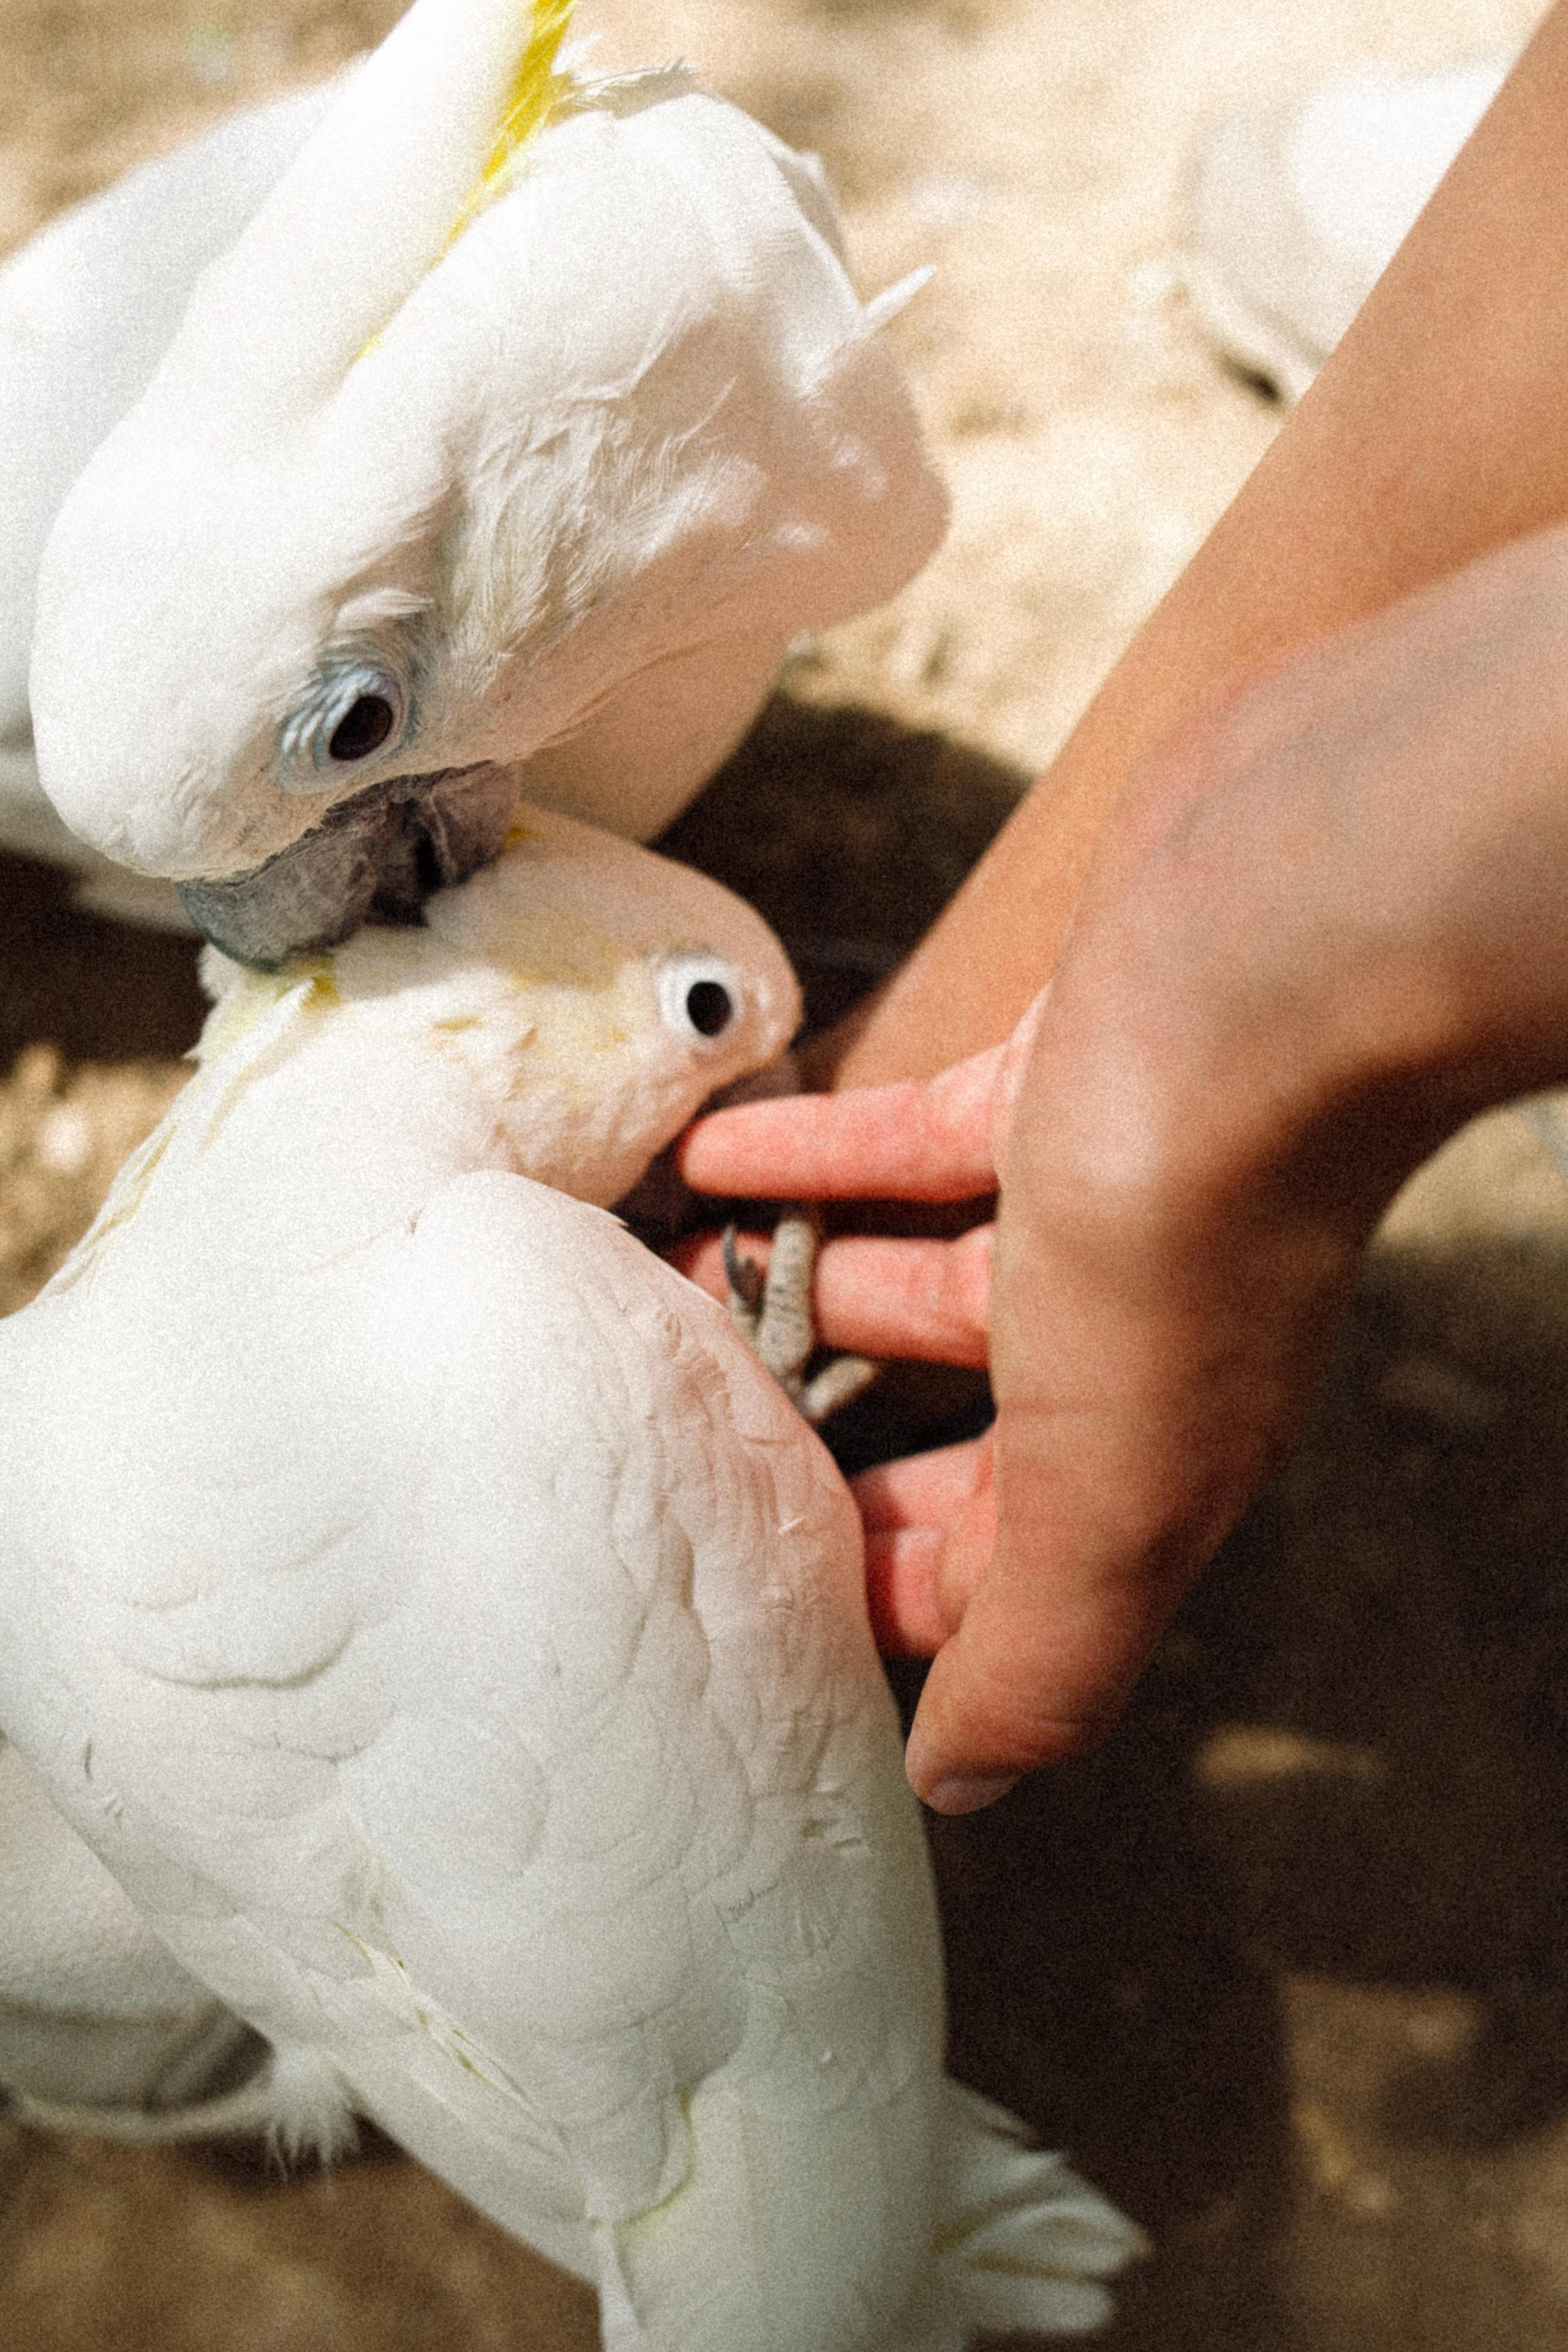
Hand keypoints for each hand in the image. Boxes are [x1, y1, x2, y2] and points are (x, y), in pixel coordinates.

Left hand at [677, 968, 1365, 1812]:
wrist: (1281, 935)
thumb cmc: (1197, 1212)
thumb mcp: (1108, 1482)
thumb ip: (1042, 1647)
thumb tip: (958, 1787)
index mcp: (1144, 1457)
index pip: (995, 1573)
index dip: (880, 1602)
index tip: (751, 1609)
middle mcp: (1128, 1339)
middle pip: (956, 1437)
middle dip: (830, 1454)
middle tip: (683, 1450)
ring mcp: (1096, 1201)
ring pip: (918, 1277)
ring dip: (798, 1289)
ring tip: (664, 1292)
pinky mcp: (1060, 1073)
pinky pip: (910, 1138)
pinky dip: (812, 1152)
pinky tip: (714, 1149)